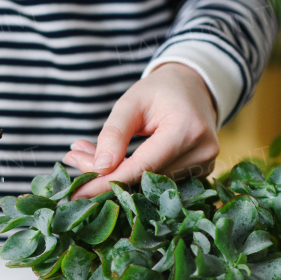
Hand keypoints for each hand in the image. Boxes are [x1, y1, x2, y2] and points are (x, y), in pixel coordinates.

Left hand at [64, 63, 218, 197]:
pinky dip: (134, 177)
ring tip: (90, 155)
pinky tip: (115, 163)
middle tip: (75, 159)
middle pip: (144, 179)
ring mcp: (205, 166)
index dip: (108, 182)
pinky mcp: (201, 174)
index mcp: (187, 130)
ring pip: (150, 185)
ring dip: (118, 176)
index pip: (142, 167)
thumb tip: (98, 168)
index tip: (77, 192)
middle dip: (106, 176)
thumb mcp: (132, 102)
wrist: (195, 87)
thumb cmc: (161, 90)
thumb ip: (113, 133)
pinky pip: (160, 183)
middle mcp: (201, 153)